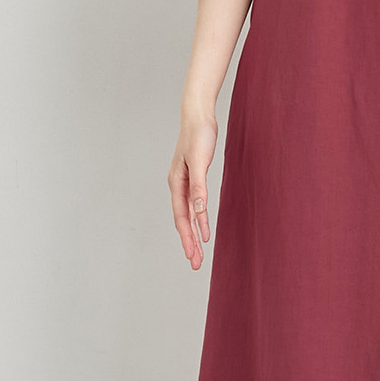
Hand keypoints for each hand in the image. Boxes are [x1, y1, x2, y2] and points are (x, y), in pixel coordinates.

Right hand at [168, 113, 217, 269]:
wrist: (199, 116)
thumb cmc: (198, 135)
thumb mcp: (199, 161)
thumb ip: (198, 186)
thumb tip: (198, 210)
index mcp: (176, 183)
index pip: (182, 217)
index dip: (188, 237)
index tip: (193, 255)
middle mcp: (178, 186)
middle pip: (182, 220)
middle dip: (188, 243)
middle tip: (195, 264)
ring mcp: (184, 183)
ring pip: (188, 215)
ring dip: (193, 234)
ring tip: (198, 253)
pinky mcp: (193, 178)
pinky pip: (195, 204)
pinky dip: (199, 218)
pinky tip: (203, 228)